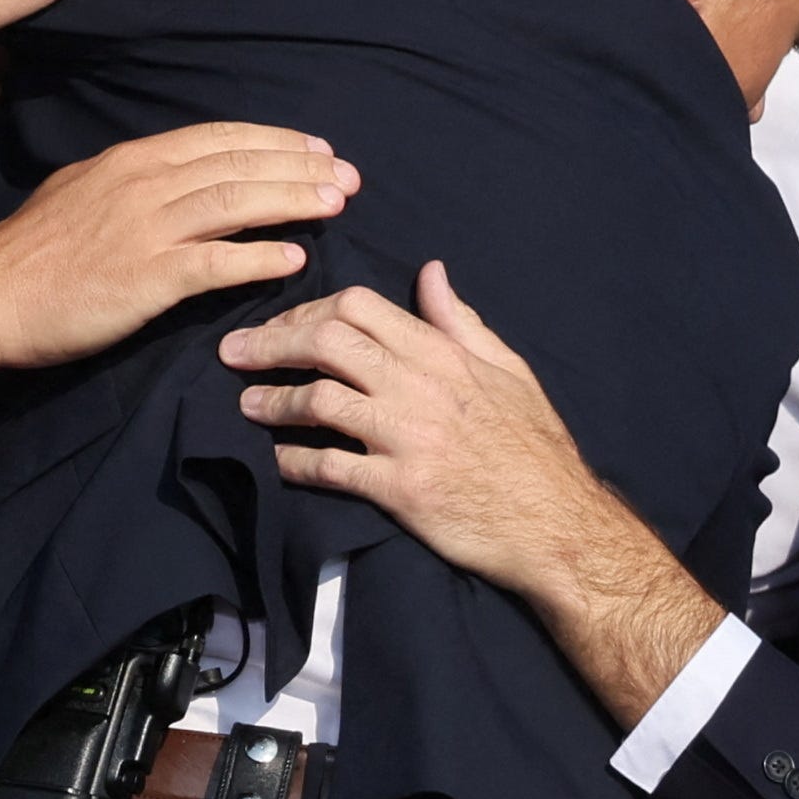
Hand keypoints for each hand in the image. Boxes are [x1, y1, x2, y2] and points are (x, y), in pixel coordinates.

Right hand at [0, 123, 353, 395]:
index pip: (218, 139)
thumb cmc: (30, 254)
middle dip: (299, 166)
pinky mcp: (145, 277)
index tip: (315, 148)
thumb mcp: (79, 193)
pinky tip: (294, 258)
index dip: (273, 141)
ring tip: (336, 204)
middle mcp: (143, 184)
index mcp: (131, 161)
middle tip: (346, 175)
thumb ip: (130, 183)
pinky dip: (259, 257)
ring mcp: (145, 229)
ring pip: (236, 203)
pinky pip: (216, 262)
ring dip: (292, 201)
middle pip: (238, 164)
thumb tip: (174, 178)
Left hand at [222, 266, 728, 724]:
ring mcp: (409, 438)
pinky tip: (276, 459)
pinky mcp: (401, 490)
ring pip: (319, 400)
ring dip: (273, 400)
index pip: (358, 306)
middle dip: (272, 342)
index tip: (282, 324)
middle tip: (238, 354)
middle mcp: (422, 386)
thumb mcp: (508, 370)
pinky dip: (293, 460)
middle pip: (327, 342)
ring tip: (247, 405)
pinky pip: (330, 467)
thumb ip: (460, 322)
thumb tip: (430, 273)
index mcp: (445, 353)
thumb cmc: (536, 447)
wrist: (559, 525)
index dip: (307, 309)